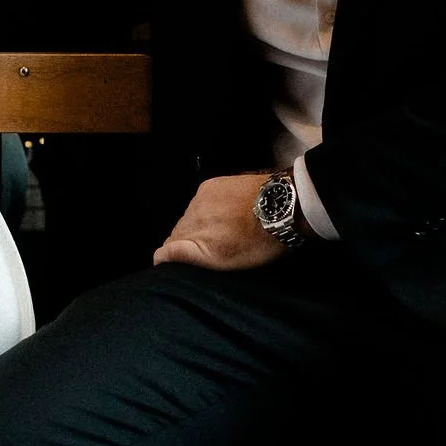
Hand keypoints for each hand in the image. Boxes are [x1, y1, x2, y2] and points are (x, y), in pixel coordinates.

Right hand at [153, 171, 285, 271]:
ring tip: (223, 233)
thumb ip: (186, 255)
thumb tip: (157, 256)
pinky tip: (226, 216)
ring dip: (201, 224)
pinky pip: (202, 200)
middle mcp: (192, 210)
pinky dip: (209, 209)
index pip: (170, 245)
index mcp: (192, 230)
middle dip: (190, 240)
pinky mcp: (215, 183)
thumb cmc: (260, 241)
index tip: (196, 262)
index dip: (181, 256)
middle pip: (180, 230)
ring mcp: (203, 194)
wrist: (288, 206)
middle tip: (213, 250)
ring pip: (191, 215)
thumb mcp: (223, 259)